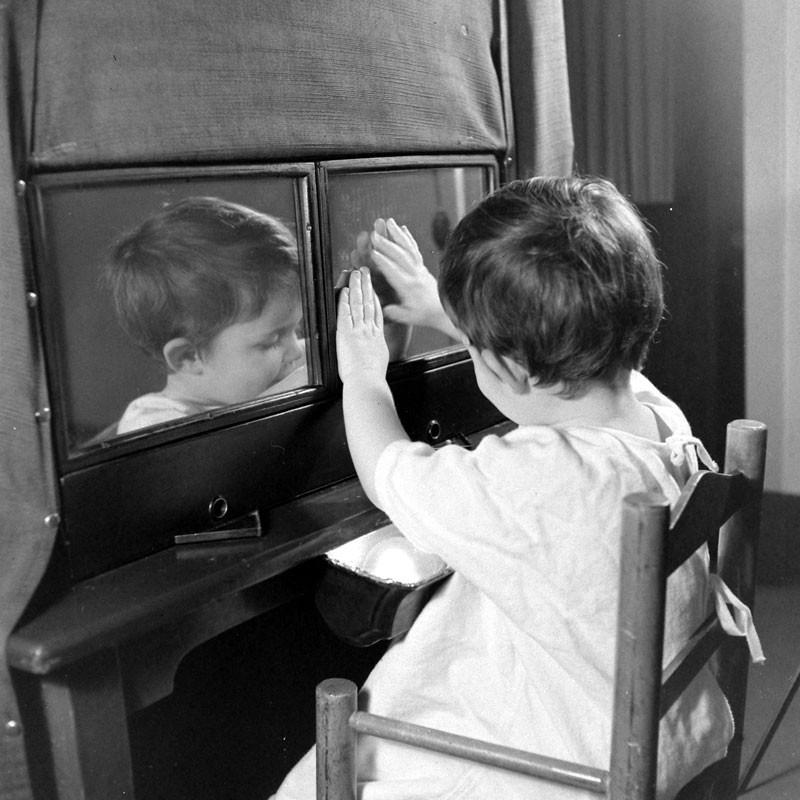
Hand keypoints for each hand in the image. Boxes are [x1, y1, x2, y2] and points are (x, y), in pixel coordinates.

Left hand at [336, 267, 389, 383]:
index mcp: (378, 337)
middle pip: (368, 303)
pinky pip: (345, 313)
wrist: (366, 380)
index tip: (373, 289)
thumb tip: (376, 352)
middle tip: (365, 272)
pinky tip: (345, 290)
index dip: (374, 298)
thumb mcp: (380, 360)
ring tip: (356, 274)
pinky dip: (345, 300)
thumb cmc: (372, 376)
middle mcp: (369, 330)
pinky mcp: (346, 333)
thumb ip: (378, 351)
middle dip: (367, 286)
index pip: (376, 312)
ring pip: (358, 303)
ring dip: (357, 287)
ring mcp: (358, 330)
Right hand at [365, 218, 459, 338]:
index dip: (382, 261)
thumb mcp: (407, 317)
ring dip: (397, 234)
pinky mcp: (423, 266)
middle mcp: (415, 274)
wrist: (444, 311)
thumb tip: (383, 307)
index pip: (393, 271)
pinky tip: (403, 228)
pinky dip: (409, 238)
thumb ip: (394, 312)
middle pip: (400, 255)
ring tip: (388, 221)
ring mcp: (420, 268)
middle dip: (386, 244)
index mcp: (408, 287)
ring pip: (408, 247)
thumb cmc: (425, 315)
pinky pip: (415, 249)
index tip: (372, 252)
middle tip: (374, 234)